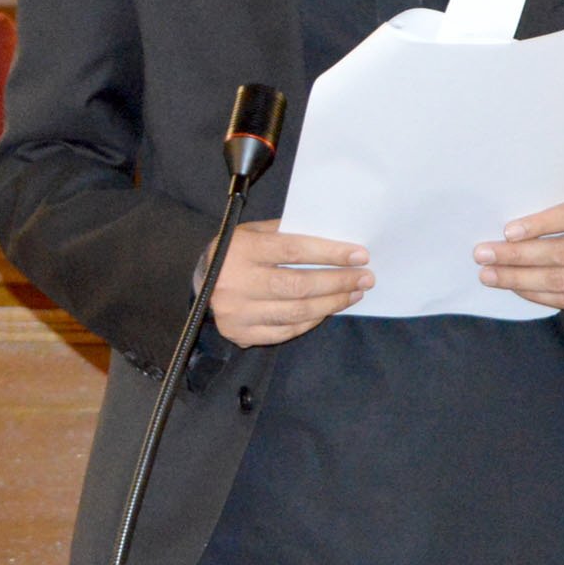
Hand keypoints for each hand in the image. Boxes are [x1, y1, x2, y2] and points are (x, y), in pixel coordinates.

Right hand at [206, 219, 372, 346]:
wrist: (198, 282)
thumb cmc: (235, 252)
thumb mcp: (253, 232)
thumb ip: (287, 232)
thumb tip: (334, 238)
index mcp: (240, 249)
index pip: (293, 250)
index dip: (330, 253)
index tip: (359, 256)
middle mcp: (236, 282)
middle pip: (298, 285)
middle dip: (338, 282)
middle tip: (365, 278)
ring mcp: (237, 312)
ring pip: (296, 312)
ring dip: (331, 303)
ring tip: (354, 294)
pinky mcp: (240, 333)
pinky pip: (286, 331)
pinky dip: (311, 321)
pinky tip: (327, 310)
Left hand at [474, 192, 563, 310]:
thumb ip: (552, 207)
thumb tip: (506, 226)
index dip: (540, 224)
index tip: (506, 232)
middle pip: (563, 253)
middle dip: (518, 256)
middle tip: (483, 255)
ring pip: (561, 280)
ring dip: (519, 279)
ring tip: (489, 274)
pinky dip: (535, 294)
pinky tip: (513, 287)